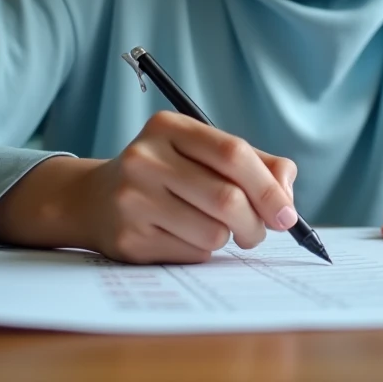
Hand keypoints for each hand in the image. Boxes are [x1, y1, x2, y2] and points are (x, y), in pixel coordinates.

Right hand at [85, 111, 297, 263]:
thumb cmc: (167, 173)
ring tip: (216, 228)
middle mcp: (145, 159)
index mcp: (168, 127)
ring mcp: (133, 199)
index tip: (288, 213)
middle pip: (227, 198)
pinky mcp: (130, 238)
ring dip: (229, 238)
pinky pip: (193, 253)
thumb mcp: (202, 153)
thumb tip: (287, 197)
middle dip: (256, 222)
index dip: (268, 186)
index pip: (232, 153)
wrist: (94, 200)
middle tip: (259, 230)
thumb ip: (254, 163)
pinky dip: (203, 250)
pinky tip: (184, 236)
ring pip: (213, 232)